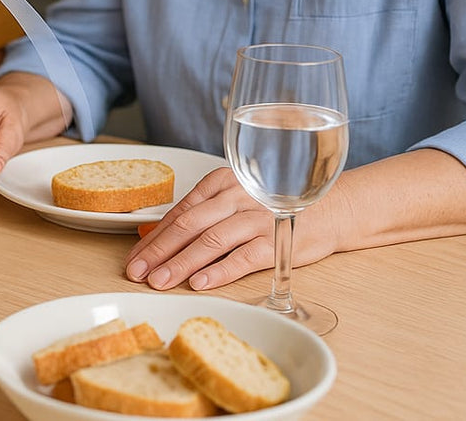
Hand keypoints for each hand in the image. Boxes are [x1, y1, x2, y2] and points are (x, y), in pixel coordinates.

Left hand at [123, 166, 339, 290]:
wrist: (331, 210)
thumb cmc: (274, 207)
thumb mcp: (235, 201)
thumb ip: (201, 215)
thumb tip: (155, 237)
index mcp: (221, 182)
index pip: (179, 212)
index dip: (153, 236)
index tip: (134, 257)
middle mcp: (237, 197)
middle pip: (188, 226)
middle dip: (158, 251)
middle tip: (136, 272)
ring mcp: (257, 218)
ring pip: (210, 242)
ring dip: (180, 263)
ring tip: (159, 281)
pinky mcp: (277, 241)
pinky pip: (242, 257)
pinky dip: (219, 271)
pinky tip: (198, 283)